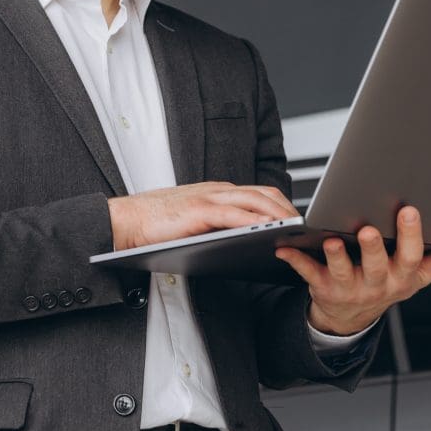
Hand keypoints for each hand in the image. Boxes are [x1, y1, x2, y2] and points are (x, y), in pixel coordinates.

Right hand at [108, 182, 299, 251]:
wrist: (125, 220)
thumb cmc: (154, 223)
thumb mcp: (192, 220)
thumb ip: (216, 224)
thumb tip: (239, 240)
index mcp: (216, 192)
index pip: (259, 194)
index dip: (282, 206)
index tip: (297, 221)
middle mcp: (217, 190)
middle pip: (265, 195)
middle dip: (289, 210)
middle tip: (305, 228)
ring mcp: (209, 199)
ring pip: (255, 202)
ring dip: (279, 216)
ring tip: (295, 231)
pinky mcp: (199, 212)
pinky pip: (235, 215)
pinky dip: (255, 222)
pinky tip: (267, 232)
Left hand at [275, 206, 430, 335]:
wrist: (351, 316)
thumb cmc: (387, 284)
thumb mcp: (420, 276)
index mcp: (401, 276)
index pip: (411, 257)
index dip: (411, 236)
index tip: (410, 211)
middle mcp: (376, 283)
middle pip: (376, 265)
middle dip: (373, 248)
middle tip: (369, 229)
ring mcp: (348, 287)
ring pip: (342, 271)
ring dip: (336, 256)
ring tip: (330, 241)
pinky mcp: (321, 287)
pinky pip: (308, 273)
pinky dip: (296, 261)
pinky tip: (285, 248)